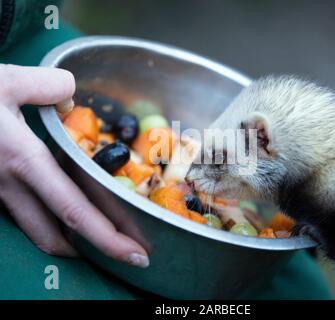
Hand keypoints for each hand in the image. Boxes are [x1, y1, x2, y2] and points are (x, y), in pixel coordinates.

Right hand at [0, 64, 148, 266]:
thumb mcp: (5, 80)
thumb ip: (48, 84)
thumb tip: (71, 92)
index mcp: (22, 160)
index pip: (73, 209)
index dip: (106, 236)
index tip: (134, 252)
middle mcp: (10, 185)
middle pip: (58, 232)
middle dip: (97, 249)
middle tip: (128, 256)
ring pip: (37, 230)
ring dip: (70, 241)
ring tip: (99, 240)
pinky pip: (23, 215)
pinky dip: (49, 224)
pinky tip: (65, 217)